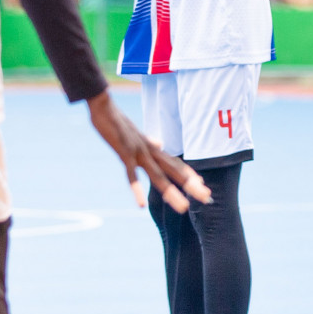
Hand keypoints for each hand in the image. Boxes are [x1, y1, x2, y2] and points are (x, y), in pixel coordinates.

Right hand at [85, 90, 211, 211]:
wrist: (104, 105)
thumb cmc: (117, 120)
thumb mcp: (137, 134)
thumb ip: (149, 141)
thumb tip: (160, 143)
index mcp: (152, 148)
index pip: (176, 163)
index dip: (189, 173)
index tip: (202, 184)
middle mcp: (150, 151)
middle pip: (175, 171)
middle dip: (192, 185)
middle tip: (208, 198)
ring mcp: (139, 153)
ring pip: (159, 176)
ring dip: (172, 193)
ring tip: (184, 208)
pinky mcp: (124, 153)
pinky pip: (131, 174)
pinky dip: (136, 189)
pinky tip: (141, 205)